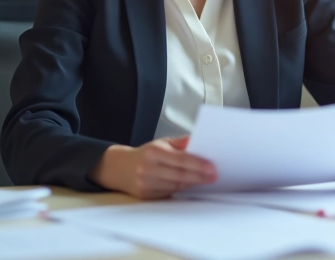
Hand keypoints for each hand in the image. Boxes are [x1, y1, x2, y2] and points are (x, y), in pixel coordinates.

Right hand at [88, 136, 216, 199]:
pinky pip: (170, 193)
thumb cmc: (145, 154)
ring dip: (193, 183)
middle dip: (200, 176)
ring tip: (206, 179)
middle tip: (214, 176)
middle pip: (180, 175)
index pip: (180, 159)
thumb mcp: (161, 143)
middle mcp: (148, 169)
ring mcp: (146, 184)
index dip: (198, 164)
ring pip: (176, 186)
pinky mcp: (146, 195)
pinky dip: (182, 189)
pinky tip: (191, 184)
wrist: (120, 168)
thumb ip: (180, 142)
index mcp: (153, 152)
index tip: (212, 167)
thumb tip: (198, 140)